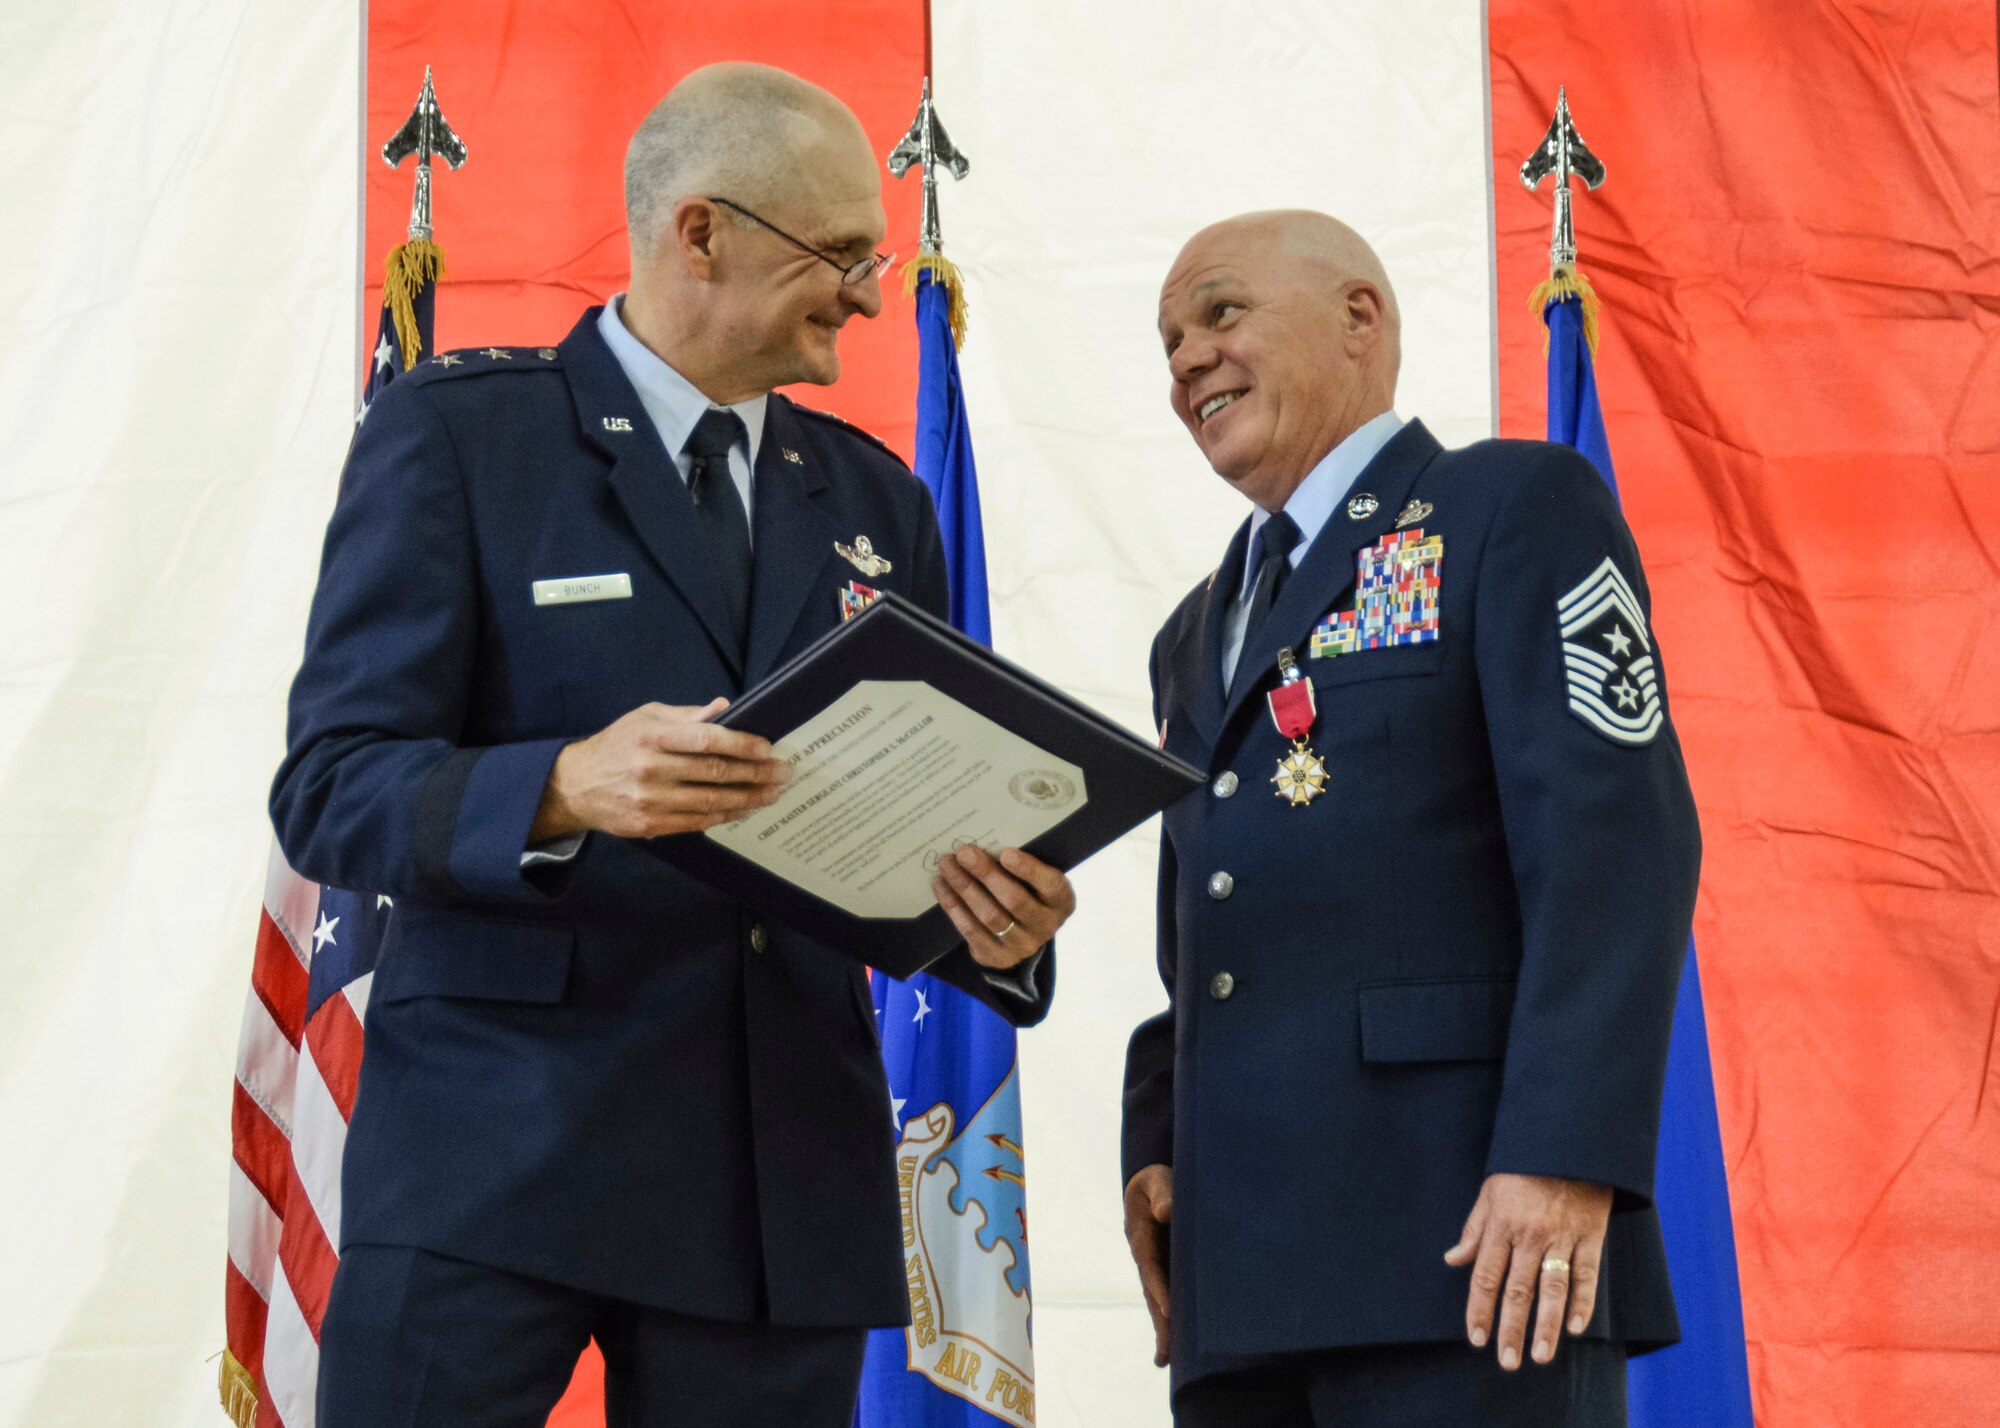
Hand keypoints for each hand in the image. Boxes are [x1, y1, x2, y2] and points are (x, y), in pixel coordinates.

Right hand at [529, 699, 790, 840]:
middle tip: (783, 773)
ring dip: (748, 798)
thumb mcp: (646, 717)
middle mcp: (651, 768)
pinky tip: (744, 809)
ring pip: (711, 801)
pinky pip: (696, 822)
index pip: (707, 740)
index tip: (768, 748)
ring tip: (772, 793)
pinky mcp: (650, 825)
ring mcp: (650, 800)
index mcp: (652, 736)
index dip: (743, 744)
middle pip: (715, 773)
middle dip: (756, 774)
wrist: (576, 785)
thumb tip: (725, 708)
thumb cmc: (617, 744)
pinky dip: (724, 815)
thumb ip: (686, 716)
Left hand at [930, 845, 1075, 970]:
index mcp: (1061, 902)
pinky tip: (941, 885)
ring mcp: (1021, 946)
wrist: (1021, 937)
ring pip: (990, 916)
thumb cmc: (1028, 895)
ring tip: (947, 865)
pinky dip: (954, 906)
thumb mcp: (1036, 882)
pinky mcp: (996, 957)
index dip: (1029, 870)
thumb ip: (1021, 866)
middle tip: (964, 853)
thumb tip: (984, 842)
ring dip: (965, 887)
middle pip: (1014, 900)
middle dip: (986, 874)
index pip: (1050, 885)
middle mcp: (1045, 927)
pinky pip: (971, 930)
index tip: (1005, 853)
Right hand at [1123, 1164, 1172, 1366]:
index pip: (1151, 1267)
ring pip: (1158, 1300)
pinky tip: (1172, 1347)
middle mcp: (1145, 1256)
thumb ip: (1162, 1193)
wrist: (1152, 1181)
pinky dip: (1171, 1319)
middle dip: (1160, 1321)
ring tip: (1165, 1359)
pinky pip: (1169, 1295)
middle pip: (1152, 1293)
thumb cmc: (1157, 1180)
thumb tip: (1166, 1212)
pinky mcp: (1166, 1268)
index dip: (1160, 1289)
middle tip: (1166, 1353)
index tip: (1171, 1311)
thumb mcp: (1157, 1180)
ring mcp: (1154, 1265)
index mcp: (1141, 1236)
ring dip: (1163, 1327)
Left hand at [1444, 1173, 1611, 1369]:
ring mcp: (1562, 1236)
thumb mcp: (1490, 1192)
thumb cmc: (1524, 1168)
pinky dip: (1583, 1302)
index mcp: (1502, 1225)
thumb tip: (1453, 1260)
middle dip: (1511, 1329)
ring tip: (1541, 1356)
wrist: (1569, 1141)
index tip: (1476, 1338)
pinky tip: (1576, 1327)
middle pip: (1517, 1290)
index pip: (1486, 1276)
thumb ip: (1474, 1230)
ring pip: (1552, 1289)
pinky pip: (1588, 1274)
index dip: (1480, 1309)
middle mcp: (1530, 1235)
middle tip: (1507, 1361)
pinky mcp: (1591, 1235)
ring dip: (1547, 1326)